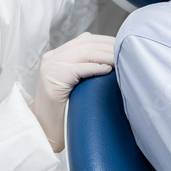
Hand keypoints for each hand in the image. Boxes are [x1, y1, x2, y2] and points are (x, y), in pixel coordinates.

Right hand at [32, 32, 114, 152]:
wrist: (44, 131)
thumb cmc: (63, 110)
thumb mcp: (72, 82)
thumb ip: (84, 67)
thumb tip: (110, 60)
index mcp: (56, 55)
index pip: (85, 39)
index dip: (105, 41)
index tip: (122, 45)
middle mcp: (52, 58)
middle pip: (86, 44)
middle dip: (108, 47)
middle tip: (126, 51)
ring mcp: (51, 67)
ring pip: (84, 53)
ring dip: (106, 55)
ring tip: (120, 60)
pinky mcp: (53, 79)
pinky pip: (79, 69)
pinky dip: (95, 68)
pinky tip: (108, 70)